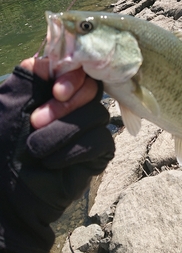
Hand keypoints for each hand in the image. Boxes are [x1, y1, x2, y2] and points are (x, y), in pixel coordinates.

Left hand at [0, 58, 114, 252]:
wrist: (5, 195)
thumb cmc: (1, 145)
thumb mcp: (8, 103)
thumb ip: (29, 75)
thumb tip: (51, 56)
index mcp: (54, 91)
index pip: (79, 69)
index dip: (74, 75)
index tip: (55, 90)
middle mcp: (74, 106)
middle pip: (92, 89)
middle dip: (65, 105)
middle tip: (35, 122)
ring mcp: (88, 130)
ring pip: (96, 115)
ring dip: (62, 132)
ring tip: (36, 149)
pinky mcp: (97, 154)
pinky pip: (100, 141)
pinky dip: (74, 151)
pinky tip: (53, 163)